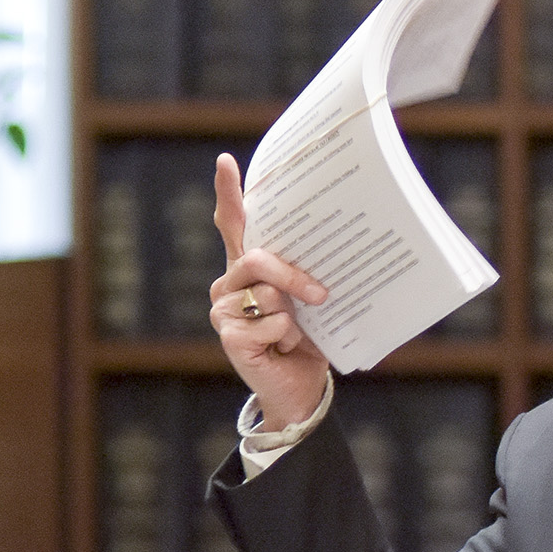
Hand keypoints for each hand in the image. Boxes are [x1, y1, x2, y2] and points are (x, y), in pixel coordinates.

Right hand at [208, 153, 331, 430]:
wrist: (300, 388)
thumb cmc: (308, 340)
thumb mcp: (309, 300)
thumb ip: (305, 274)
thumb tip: (328, 250)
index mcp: (249, 269)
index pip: (234, 224)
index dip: (229, 194)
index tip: (227, 162)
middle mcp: (229, 284)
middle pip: (258, 259)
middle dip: (293, 276)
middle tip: (320, 295)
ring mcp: (223, 310)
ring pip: (266, 293)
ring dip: (294, 316)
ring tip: (294, 335)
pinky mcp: (229, 336)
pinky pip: (269, 323)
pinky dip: (287, 338)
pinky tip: (283, 349)